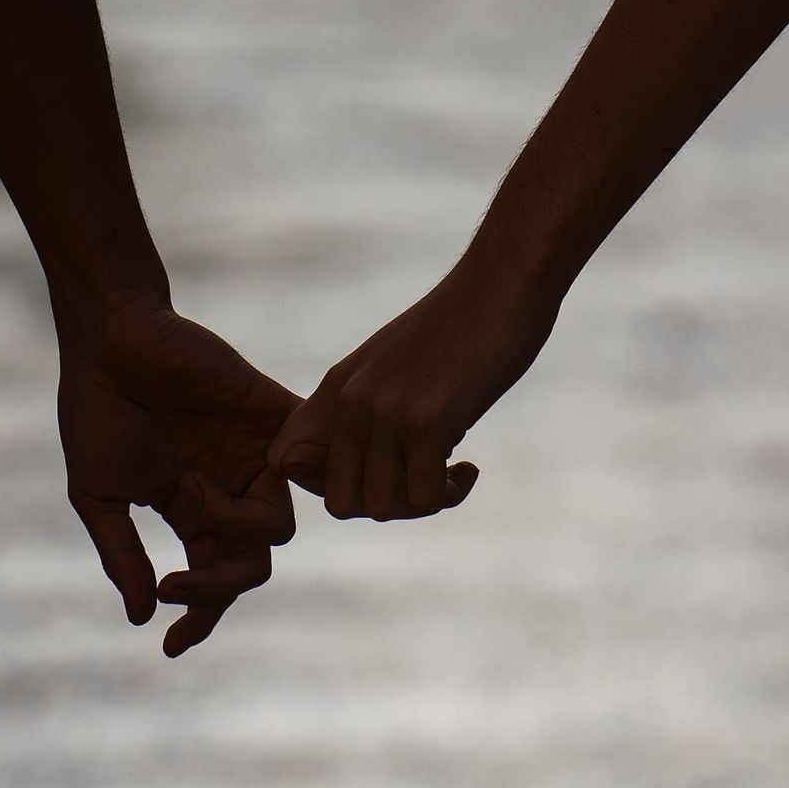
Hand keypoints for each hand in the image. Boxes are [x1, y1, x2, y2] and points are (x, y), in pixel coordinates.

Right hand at [57, 299, 301, 656]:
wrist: (111, 336)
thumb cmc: (96, 408)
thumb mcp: (98, 494)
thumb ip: (121, 553)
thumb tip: (141, 616)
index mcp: (191, 510)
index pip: (213, 579)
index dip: (199, 618)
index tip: (172, 646)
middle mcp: (230, 490)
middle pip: (250, 567)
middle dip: (213, 590)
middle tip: (173, 586)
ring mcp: (256, 457)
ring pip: (278, 532)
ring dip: (232, 531)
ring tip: (192, 494)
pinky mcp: (277, 420)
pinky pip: (308, 470)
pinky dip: (287, 486)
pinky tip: (235, 480)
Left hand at [268, 267, 530, 520]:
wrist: (504, 280)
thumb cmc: (460, 327)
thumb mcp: (393, 366)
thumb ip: (367, 409)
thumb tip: (367, 468)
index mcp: (335, 389)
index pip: (284, 460)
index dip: (326, 483)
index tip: (378, 470)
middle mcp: (350, 402)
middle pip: (340, 502)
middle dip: (386, 506)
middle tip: (422, 482)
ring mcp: (386, 412)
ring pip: (382, 507)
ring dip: (421, 505)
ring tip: (449, 475)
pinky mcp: (428, 420)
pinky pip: (426, 498)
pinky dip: (452, 494)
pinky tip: (470, 467)